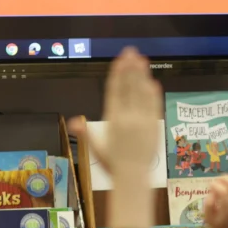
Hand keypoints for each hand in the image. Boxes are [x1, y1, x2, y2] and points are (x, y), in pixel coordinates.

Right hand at [68, 47, 161, 177]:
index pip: (114, 92)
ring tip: (142, 59)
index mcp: (111, 120)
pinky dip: (153, 92)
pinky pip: (154, 105)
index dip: (117, 75)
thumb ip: (86, 132)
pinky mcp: (155, 125)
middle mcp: (127, 118)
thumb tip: (73, 121)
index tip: (119, 61)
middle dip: (129, 68)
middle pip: (129, 87)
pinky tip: (152, 81)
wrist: (132, 176)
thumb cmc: (112, 163)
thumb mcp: (96, 147)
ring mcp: (142, 120)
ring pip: (142, 92)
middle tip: (130, 51)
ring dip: (142, 75)